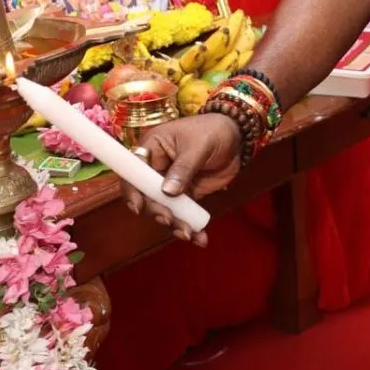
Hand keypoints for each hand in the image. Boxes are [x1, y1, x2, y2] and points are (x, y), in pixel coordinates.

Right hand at [121, 114, 242, 246]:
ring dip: (174, 224)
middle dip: (157, 211)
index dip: (132, 190)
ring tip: (188, 233)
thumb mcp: (199, 146)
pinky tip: (200, 238)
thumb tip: (167, 191)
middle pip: (146, 196)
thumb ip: (183, 168)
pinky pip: (182, 215)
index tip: (139, 207)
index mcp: (152, 148)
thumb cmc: (213, 131)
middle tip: (170, 219)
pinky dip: (190, 228)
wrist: (238, 137)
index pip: (133, 171)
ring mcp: (170, 185)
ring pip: (164, 209)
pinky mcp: (186, 196)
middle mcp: (156, 168)